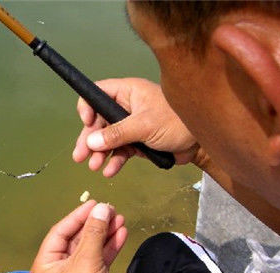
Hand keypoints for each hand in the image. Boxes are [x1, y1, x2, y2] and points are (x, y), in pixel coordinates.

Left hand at [31, 201, 126, 272]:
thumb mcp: (86, 262)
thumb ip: (93, 233)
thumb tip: (101, 209)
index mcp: (46, 263)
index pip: (60, 232)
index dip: (77, 216)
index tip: (94, 204)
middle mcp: (58, 267)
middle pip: (76, 237)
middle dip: (93, 224)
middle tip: (109, 209)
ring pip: (90, 246)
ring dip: (104, 232)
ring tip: (119, 217)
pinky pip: (99, 257)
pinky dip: (109, 246)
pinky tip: (120, 233)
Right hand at [73, 78, 198, 176]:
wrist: (200, 142)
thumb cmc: (176, 122)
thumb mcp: (144, 126)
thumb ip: (117, 133)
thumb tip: (92, 141)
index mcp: (127, 92)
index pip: (98, 93)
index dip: (88, 107)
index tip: (87, 124)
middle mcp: (126, 107)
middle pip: (99, 121)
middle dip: (89, 139)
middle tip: (80, 156)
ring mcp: (131, 126)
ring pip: (107, 139)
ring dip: (100, 153)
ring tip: (94, 167)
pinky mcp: (137, 142)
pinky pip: (120, 151)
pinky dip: (114, 161)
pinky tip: (110, 172)